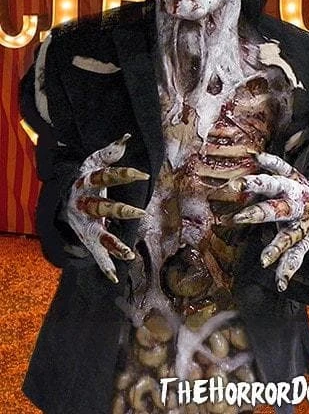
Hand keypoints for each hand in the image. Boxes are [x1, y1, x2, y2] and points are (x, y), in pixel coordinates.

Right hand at [65, 133, 148, 283]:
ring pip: (99, 235)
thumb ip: (110, 152)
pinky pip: (95, 254)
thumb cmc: (83, 177)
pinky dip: (104, 266)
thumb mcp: (92, 162)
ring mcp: (84, 223)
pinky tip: (114, 278)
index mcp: (86, 183)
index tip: (144, 173)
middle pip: (102, 207)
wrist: (58, 199)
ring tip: (129, 254)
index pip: (106, 176)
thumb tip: (126, 136)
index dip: (124, 174)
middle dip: (120, 211)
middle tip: (140, 212)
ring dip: (114, 244)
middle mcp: (84, 204)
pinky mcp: (86, 237)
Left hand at [230, 153, 308, 291]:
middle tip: (239, 218)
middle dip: (259, 214)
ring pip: (289, 237)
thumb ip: (273, 164)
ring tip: (264, 260)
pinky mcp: (305, 241)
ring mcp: (302, 225)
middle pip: (278, 209)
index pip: (271, 181)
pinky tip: (280, 283)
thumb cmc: (296, 186)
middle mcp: (296, 206)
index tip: (236, 185)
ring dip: (276, 248)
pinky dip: (288, 269)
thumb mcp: (289, 171)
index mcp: (291, 185)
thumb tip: (254, 154)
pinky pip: (297, 256)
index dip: (255, 183)